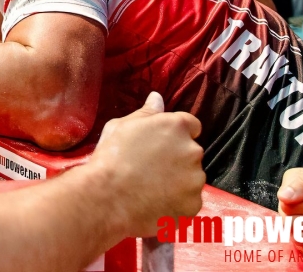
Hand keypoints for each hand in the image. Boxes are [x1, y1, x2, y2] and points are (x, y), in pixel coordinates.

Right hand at [91, 93, 204, 237]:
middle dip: (176, 158)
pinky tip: (155, 203)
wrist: (107, 198)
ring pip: (191, 178)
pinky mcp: (193, 205)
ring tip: (151, 188)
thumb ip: (146, 113)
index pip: (191, 125)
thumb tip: (157, 97)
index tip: (162, 144)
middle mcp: (192, 150)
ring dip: (178, 181)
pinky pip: (188, 201)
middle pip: (191, 152)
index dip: (176, 134)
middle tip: (151, 168)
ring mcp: (195, 180)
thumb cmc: (111, 157)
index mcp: (176, 126)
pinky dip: (176, 203)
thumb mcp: (121, 126)